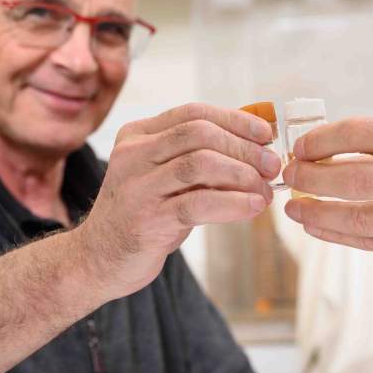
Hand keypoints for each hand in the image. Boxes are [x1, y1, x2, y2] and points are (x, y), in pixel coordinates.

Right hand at [73, 103, 280, 297]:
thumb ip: (199, 157)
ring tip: (264, 191)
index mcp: (138, 135)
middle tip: (272, 166)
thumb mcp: (166, 177)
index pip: (193, 113)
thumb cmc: (145, 214)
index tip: (266, 134)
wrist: (99, 259)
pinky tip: (253, 207)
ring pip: (200, 164)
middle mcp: (133, 154)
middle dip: (244, 148)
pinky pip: (197, 203)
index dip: (235, 120)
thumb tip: (257, 147)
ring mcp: (137, 187)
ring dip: (242, 175)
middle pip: (199, 134)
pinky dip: (232, 203)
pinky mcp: (146, 220)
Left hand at [281, 118, 372, 269]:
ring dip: (317, 215)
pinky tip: (319, 228)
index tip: (301, 145)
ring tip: (295, 209)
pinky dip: (339, 236)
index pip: (362, 131)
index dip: (322, 138)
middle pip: (353, 177)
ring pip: (358, 219)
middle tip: (289, 175)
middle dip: (310, 177)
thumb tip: (330, 150)